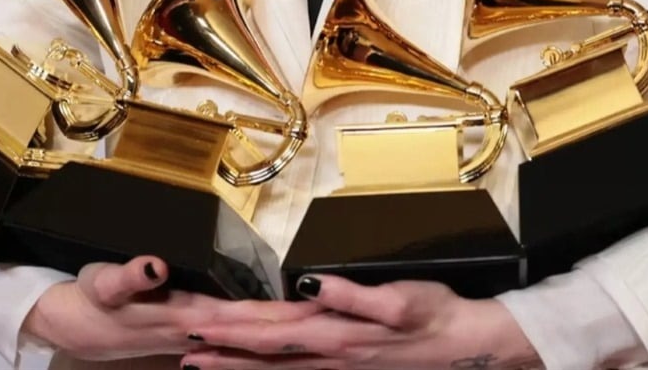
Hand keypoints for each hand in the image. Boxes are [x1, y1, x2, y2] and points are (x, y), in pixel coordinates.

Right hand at [22, 256, 319, 360]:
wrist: (69, 329)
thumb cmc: (88, 303)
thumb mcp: (100, 285)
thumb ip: (129, 276)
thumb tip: (156, 263)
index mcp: (187, 314)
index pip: (249, 313)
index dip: (286, 310)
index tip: (322, 303)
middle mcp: (201, 329)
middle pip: (263, 328)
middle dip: (303, 323)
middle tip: (346, 317)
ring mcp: (200, 335)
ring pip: (255, 337)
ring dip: (289, 332)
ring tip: (328, 324)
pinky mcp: (195, 334)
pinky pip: (239, 339)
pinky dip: (264, 339)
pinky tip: (283, 339)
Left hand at [182, 275, 541, 369]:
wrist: (465, 344)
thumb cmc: (432, 314)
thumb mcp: (397, 300)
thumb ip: (350, 295)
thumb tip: (308, 285)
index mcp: (333, 333)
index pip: (269, 330)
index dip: (230, 328)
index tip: (195, 324)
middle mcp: (326, 354)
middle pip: (262, 352)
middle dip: (220, 350)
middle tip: (181, 347)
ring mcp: (335, 365)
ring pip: (274, 367)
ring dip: (234, 366)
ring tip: (197, 366)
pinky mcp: (346, 366)